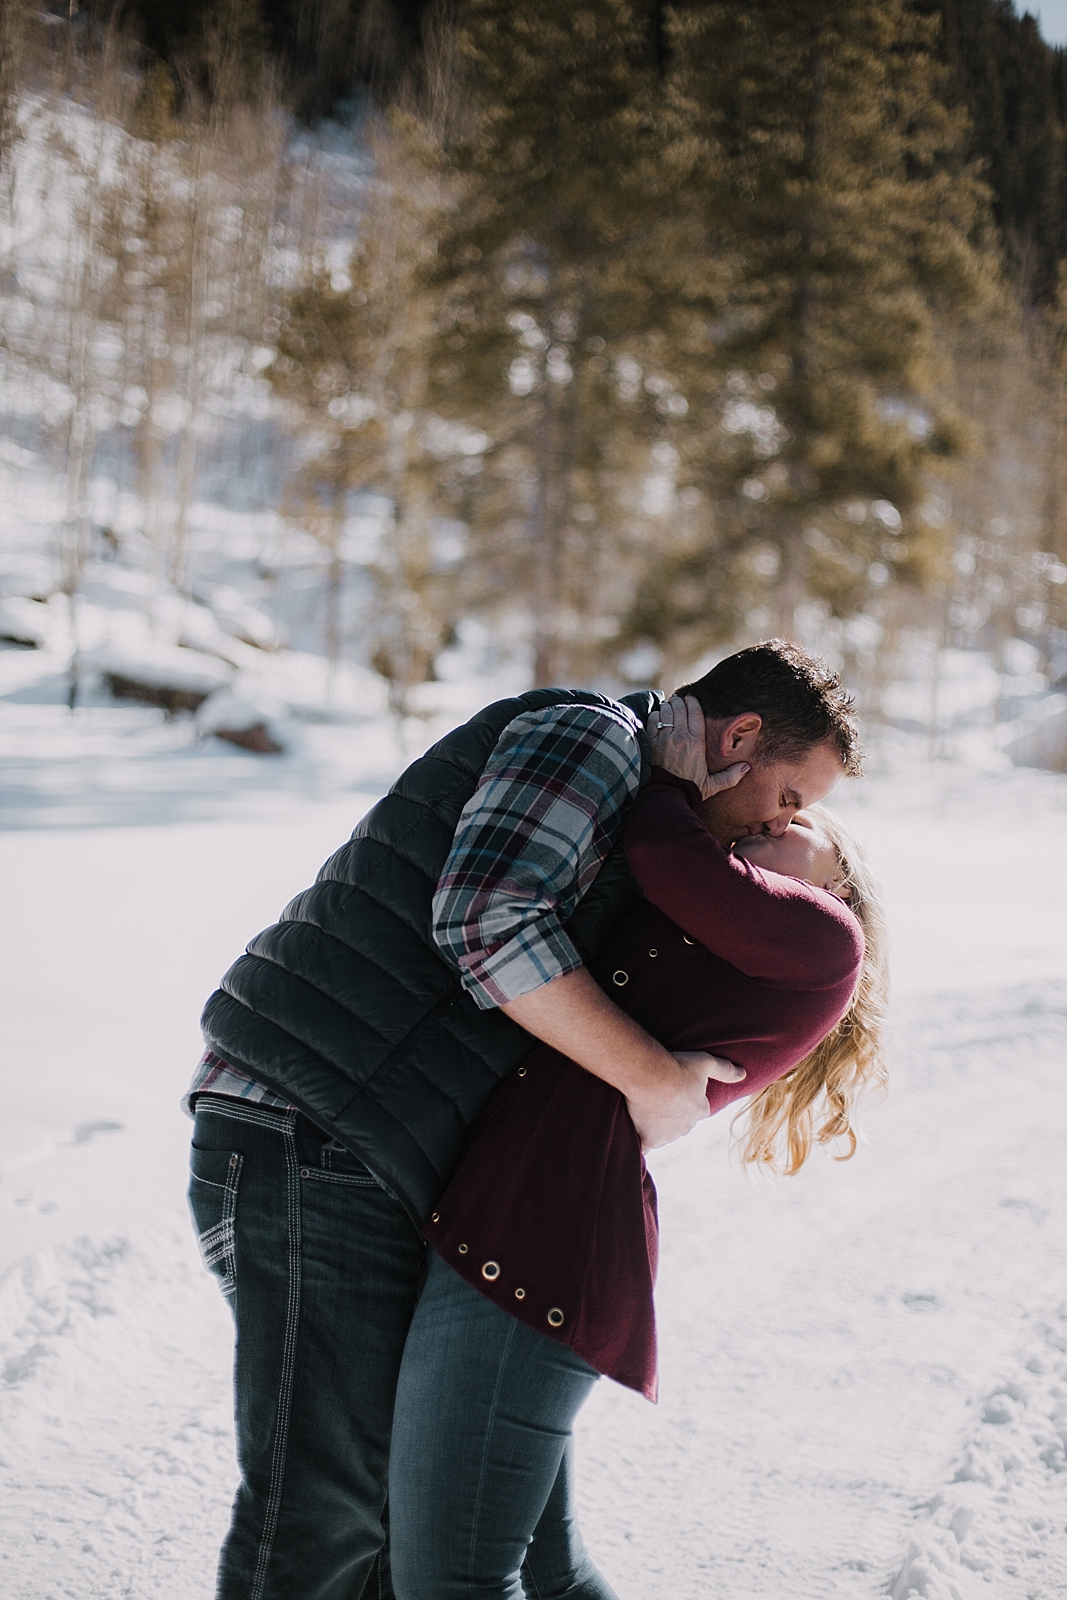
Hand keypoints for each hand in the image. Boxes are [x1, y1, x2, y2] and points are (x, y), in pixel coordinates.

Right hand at [626, 1049, 745, 1151]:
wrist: (649, 1075)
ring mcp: (667, 1135)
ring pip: (664, 1134)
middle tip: (658, 1097)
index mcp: (700, 1109)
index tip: (676, 1089)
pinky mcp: (649, 1139)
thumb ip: (725, 1069)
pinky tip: (637, 1137)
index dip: (687, 1100)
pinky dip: (642, 1144)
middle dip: (673, 1115)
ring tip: (644, 1109)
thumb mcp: (705, 1062)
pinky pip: (646, 1148)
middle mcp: (687, 1126)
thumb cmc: (677, 1066)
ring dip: (657, 1127)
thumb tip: (743, 1075)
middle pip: (681, 1123)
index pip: (698, 1109)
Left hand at [649, 694, 748, 800]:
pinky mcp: (652, 742)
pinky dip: (656, 716)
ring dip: (668, 707)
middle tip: (680, 700)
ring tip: (670, 706)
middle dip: (679, 701)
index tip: (691, 698)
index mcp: (697, 743)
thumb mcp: (712, 785)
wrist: (667, 797)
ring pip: (666, 711)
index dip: (693, 702)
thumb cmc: (689, 790)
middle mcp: (681, 737)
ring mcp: (665, 738)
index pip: (695, 713)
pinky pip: (653, 720)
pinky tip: (659, 718)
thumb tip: (746, 768)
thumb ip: (730, 776)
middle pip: (680, 708)